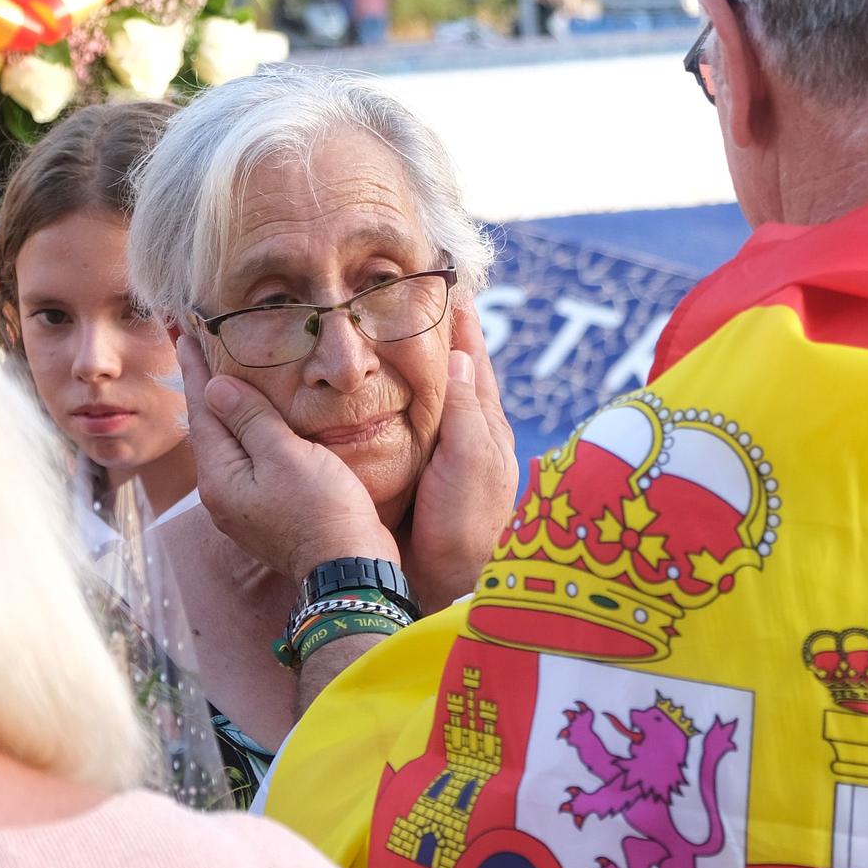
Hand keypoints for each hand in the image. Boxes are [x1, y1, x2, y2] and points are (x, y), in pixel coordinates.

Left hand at [178, 334, 397, 582]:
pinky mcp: (267, 513)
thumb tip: (215, 387)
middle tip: (200, 347)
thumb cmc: (322, 510)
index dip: (196, 371)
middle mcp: (221, 494)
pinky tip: (259, 422)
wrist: (350, 567)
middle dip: (209, 389)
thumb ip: (250, 419)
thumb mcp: (285, 456)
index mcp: (219, 477)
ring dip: (231, 411)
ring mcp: (243, 507)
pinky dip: (250, 434)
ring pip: (231, 446)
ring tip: (228, 376)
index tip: (183, 333)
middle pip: (212, 429)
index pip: (202, 411)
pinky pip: (250, 462)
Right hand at [407, 300, 518, 606]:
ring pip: (434, 400)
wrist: (451, 583)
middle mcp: (470, 437)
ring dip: (419, 370)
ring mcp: (448, 458)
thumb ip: (466, 410)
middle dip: (441, 337)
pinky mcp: (424, 479)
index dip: (464, 324)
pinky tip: (382, 400)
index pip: (473, 360)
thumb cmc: (466, 523)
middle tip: (419, 299)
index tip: (450, 284)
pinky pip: (412, 429)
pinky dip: (402, 406)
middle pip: (454, 375)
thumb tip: (459, 355)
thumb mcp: (471, 460)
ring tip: (398, 336)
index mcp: (485, 425)